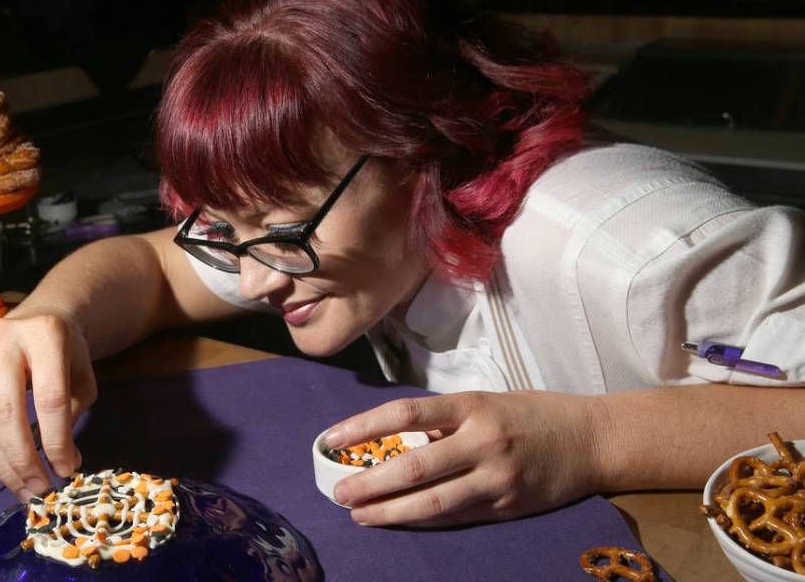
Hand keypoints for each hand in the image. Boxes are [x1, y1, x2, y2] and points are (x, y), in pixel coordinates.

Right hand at [0, 307, 96, 501]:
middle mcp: (4, 340)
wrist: (38, 320)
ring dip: (4, 463)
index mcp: (44, 334)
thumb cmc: (66, 352)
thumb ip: (75, 414)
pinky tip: (11, 470)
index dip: (56, 439)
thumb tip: (65, 466)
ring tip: (25, 490)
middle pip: (7, 412)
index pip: (49, 397)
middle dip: (23, 458)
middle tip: (40, 489)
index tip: (67, 470)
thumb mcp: (82, 375)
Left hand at [324, 391, 603, 526]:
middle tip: (339, 493)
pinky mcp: (508, 506)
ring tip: (360, 515)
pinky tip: (399, 521)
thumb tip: (395, 439)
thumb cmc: (532, 413)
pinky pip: (457, 516)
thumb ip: (445, 420)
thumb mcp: (486, 401)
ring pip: (433, 502)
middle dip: (370, 483)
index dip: (363, 426)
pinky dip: (424, 520)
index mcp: (472, 405)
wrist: (592, 439)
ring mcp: (497, 478)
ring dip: (390, 511)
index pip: (405, 413)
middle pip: (414, 466)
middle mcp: (483, 441)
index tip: (331, 439)